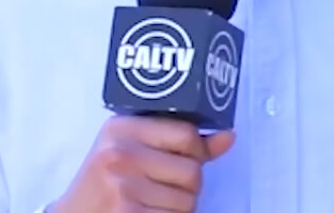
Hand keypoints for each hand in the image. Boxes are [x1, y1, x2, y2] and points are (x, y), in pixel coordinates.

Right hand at [49, 115, 235, 211]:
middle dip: (188, 186)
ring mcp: (122, 186)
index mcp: (121, 128)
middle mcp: (120, 154)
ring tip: (152, 202)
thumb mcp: (132, 150)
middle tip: (163, 187)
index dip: (198, 151)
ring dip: (179, 207)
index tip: (191, 158)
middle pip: (192, 171)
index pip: (186, 133)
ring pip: (188, 200)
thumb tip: (228, 136)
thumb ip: (180, 142)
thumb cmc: (104, 182)